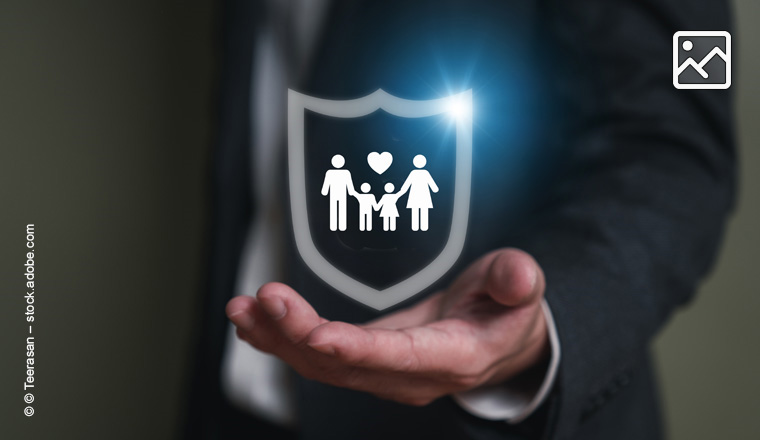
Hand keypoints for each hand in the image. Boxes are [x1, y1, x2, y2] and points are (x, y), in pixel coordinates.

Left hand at [226, 248, 548, 405]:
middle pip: (346, 365)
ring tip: (243, 309)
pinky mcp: (364, 361)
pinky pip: (318, 357)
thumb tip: (520, 275)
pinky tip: (252, 322)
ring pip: (323, 365)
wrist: (496, 339)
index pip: (399, 358)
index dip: (356, 350)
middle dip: (300, 333)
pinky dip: (282, 340)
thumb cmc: (505, 312)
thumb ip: (517, 282)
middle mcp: (410, 375)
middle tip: (267, 298)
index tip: (316, 335)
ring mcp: (383, 373)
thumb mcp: (521, 290)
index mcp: (452, 357)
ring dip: (280, 338)